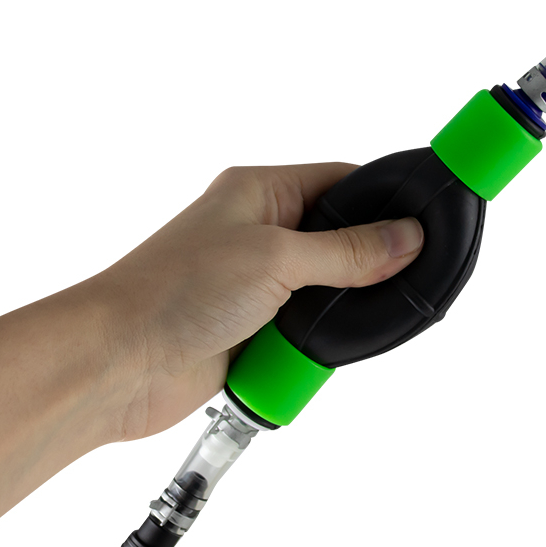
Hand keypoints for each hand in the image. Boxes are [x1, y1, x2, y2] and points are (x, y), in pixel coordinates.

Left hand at [93, 162, 424, 439]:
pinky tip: (329, 348)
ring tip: (362, 317)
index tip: (426, 219)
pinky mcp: (254, 329)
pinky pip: (306, 330)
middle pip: (340, 239)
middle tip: (407, 278)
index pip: (340, 181)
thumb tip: (406, 238)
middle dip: (370, 262)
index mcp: (260, 193)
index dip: (383, 199)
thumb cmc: (172, 292)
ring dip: (340, 308)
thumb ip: (347, 251)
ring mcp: (256, 284)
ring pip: (327, 290)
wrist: (119, 365)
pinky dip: (319, 341)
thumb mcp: (275, 259)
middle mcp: (259, 233)